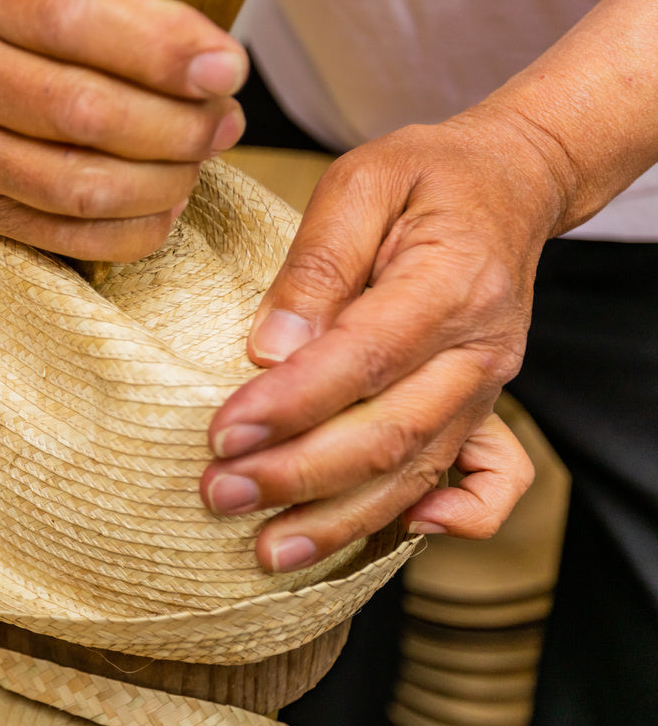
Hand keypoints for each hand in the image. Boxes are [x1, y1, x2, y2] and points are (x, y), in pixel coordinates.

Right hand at [0, 0, 247, 259]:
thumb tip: (207, 35)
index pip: (76, 20)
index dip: (162, 49)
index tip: (228, 67)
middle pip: (86, 112)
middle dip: (180, 125)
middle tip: (227, 120)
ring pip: (81, 185)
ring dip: (165, 180)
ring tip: (202, 159)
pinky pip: (70, 237)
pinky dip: (135, 230)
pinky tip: (168, 202)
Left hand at [201, 111, 564, 571]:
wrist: (507, 185)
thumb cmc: (425, 177)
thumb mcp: (360, 182)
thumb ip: (318, 264)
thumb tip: (270, 347)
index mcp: (448, 281)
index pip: (363, 359)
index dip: (290, 404)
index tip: (222, 435)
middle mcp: (477, 349)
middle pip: (388, 432)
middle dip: (297, 474)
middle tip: (219, 494)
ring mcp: (487, 386)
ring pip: (418, 471)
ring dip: (341, 518)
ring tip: (267, 548)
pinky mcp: (483, 406)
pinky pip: (487, 481)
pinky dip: (452, 520)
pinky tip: (401, 537)